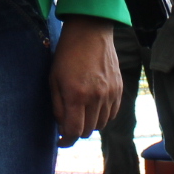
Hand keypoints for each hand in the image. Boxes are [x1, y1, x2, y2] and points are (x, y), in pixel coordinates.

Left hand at [50, 15, 121, 146]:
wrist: (90, 32)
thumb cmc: (67, 54)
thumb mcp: (54, 79)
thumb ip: (58, 106)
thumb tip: (62, 127)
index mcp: (76, 95)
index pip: (74, 131)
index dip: (66, 140)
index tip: (61, 141)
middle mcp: (96, 97)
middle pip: (88, 130)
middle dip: (77, 131)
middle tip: (69, 123)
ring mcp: (110, 93)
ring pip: (102, 124)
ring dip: (90, 123)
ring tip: (82, 112)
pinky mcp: (119, 88)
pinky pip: (113, 113)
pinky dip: (103, 115)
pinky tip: (94, 106)